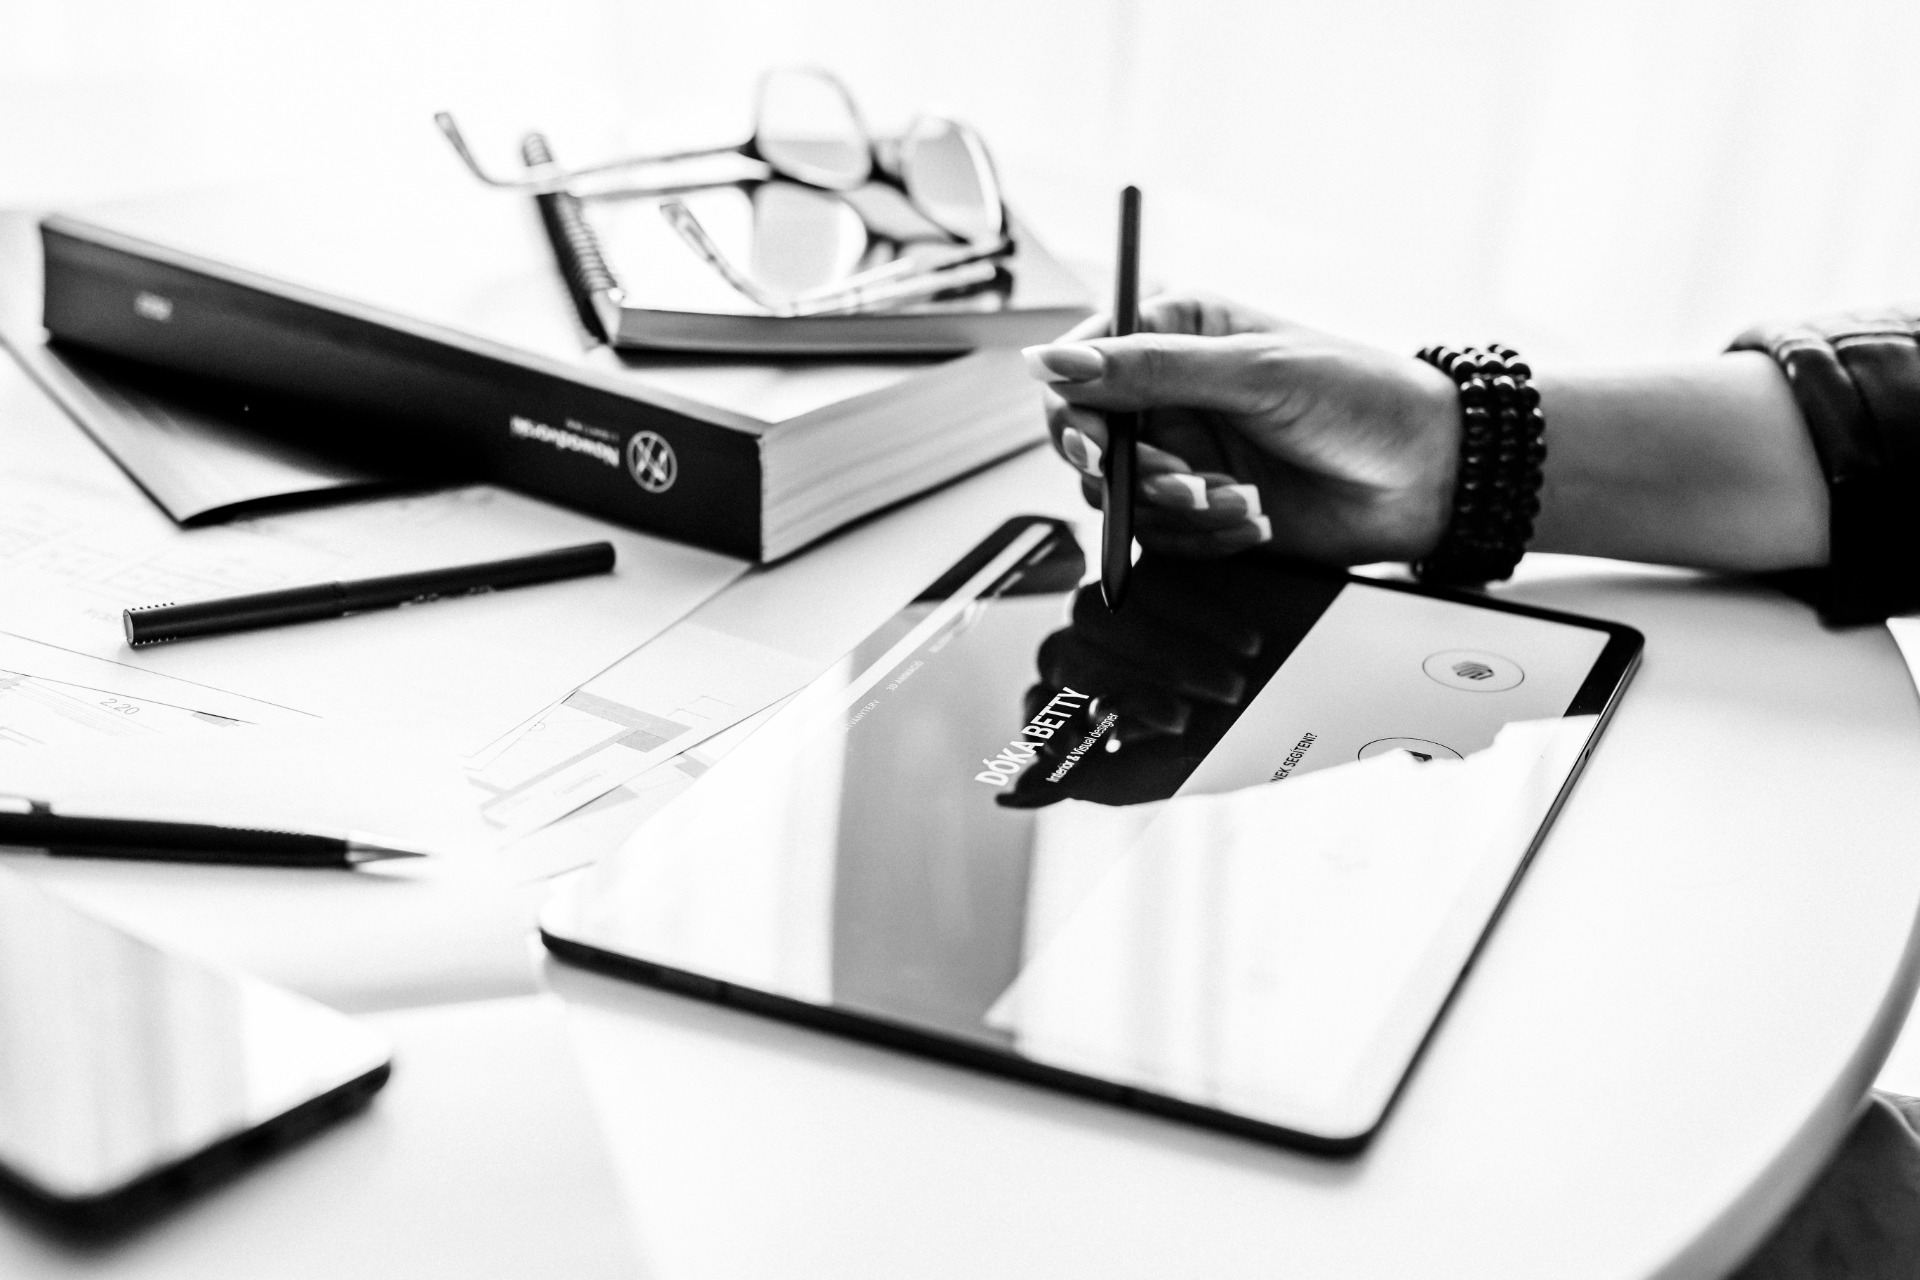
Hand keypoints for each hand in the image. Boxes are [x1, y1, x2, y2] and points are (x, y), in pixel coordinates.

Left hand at [998, 552, 1278, 809]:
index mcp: (1089, 699)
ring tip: (1233, 680)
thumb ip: (1091, 780)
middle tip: (1194, 716)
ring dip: (1163, 655)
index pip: (1044, 702)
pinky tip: (1248, 640)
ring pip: (1092, 615)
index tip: (1143, 738)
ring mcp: (1129, 599)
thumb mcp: (1173, 769)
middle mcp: (1100, 647)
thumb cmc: (1256, 734)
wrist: (1344, 689)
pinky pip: (1146, 575)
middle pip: (1064, 655)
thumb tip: (1009, 796)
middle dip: (1130, 689)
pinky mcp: (1170, 558)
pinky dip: (1194, 614)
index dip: (1079, 722)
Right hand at [1025, 293, 1460, 564]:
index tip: (1098, 445)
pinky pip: (1160, 537)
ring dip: (1178, 510)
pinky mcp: (1201, 509)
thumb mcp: (1252, 372)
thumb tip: (1050, 360)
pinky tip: (1254, 521)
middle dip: (1132, 472)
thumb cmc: (1358, 399)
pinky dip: (1202, 538)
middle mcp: (1169, 394)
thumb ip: (1148, 368)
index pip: (1082, 366)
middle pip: (1087, 441)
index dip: (1075, 409)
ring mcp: (1183, 453)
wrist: (1427, 477)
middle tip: (1184, 483)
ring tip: (1243, 500)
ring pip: (1121, 497)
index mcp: (1175, 332)